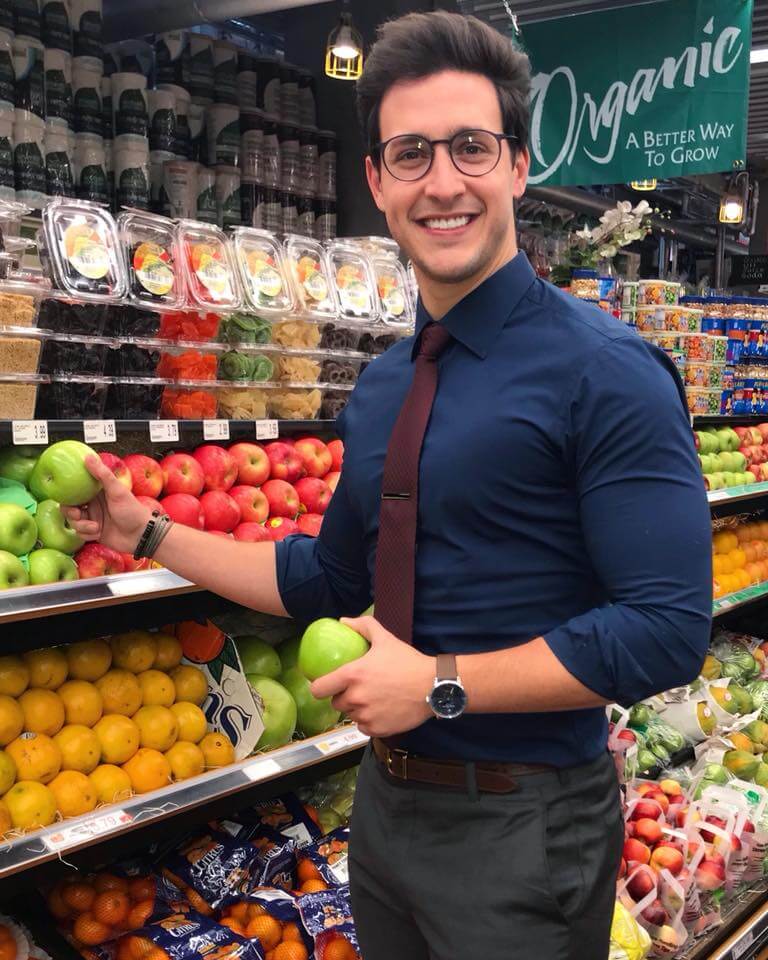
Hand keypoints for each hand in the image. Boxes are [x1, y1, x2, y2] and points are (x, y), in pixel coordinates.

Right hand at [62, 455, 152, 553]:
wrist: (140, 536)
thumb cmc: (133, 511)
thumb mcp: (118, 490)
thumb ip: (103, 474)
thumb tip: (88, 457)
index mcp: (98, 491)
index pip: (77, 488)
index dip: (69, 492)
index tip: (65, 494)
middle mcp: (94, 504)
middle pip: (70, 506)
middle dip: (70, 512)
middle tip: (77, 514)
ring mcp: (93, 518)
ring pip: (73, 521)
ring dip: (82, 525)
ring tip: (96, 527)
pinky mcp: (93, 531)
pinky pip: (80, 533)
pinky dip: (88, 534)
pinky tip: (99, 533)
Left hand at [310, 615, 433, 737]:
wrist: (432, 686)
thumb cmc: (407, 662)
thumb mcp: (385, 639)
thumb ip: (363, 627)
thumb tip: (343, 621)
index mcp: (352, 675)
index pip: (319, 689)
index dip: (320, 687)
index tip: (326, 685)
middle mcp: (355, 698)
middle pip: (336, 703)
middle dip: (344, 697)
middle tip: (359, 689)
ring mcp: (366, 715)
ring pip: (351, 716)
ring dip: (357, 709)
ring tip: (373, 699)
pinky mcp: (377, 729)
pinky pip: (363, 727)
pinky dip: (369, 721)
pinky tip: (381, 711)